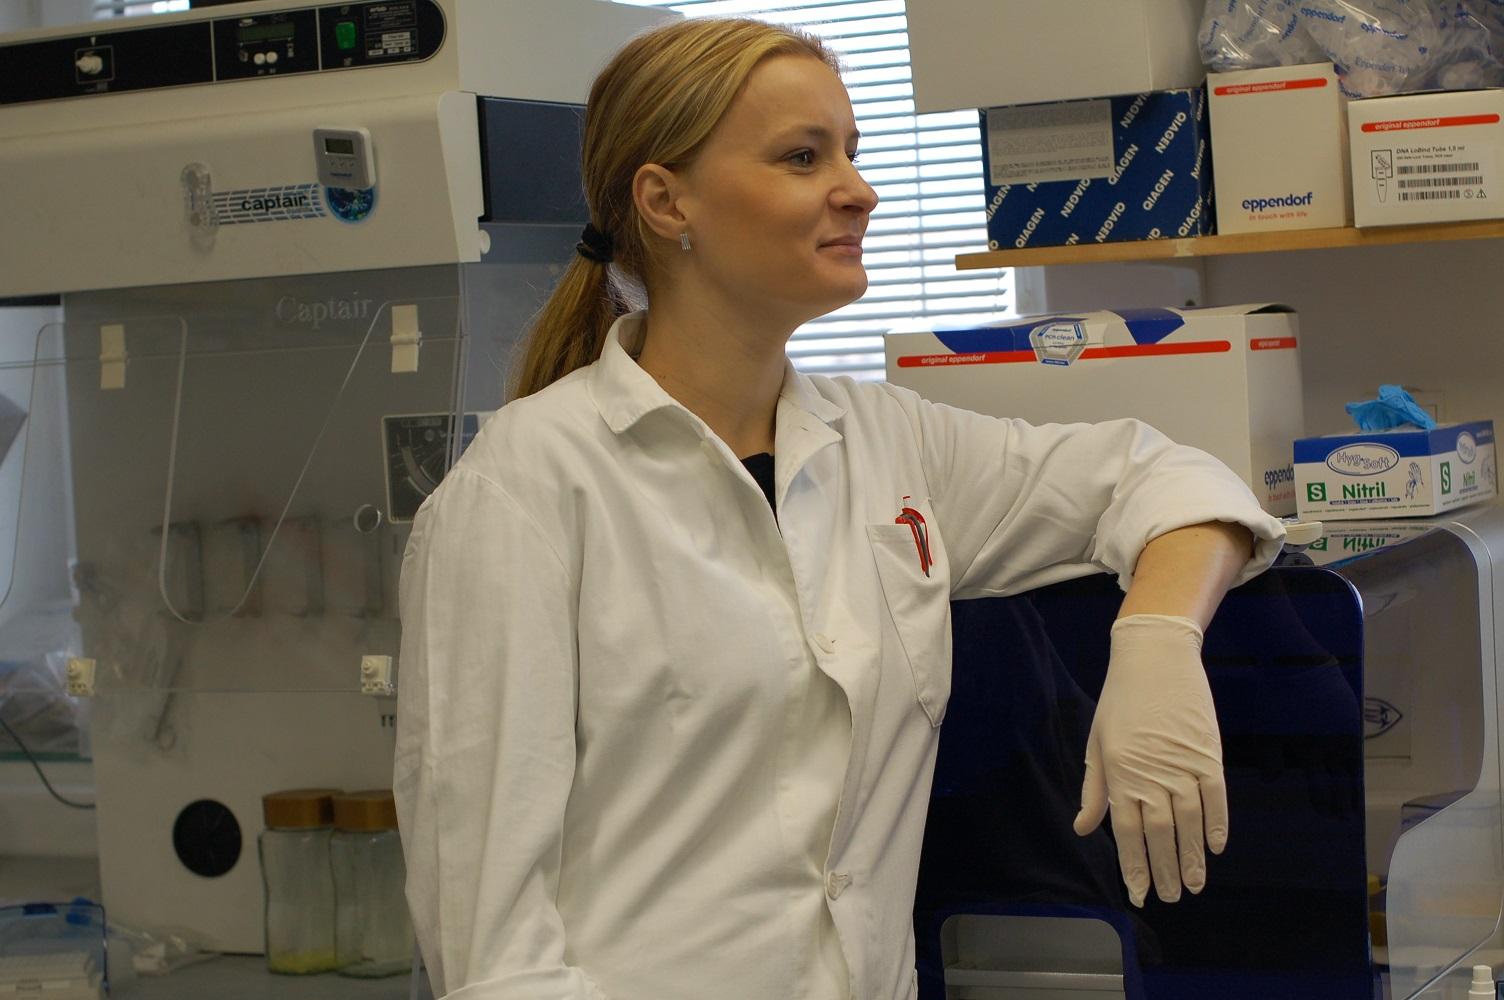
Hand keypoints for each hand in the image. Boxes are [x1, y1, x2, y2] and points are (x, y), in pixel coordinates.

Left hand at [1072, 614, 1226, 906]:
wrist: (1155, 656)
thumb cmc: (1120, 701)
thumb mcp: (1098, 743)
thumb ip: (1095, 790)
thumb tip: (1084, 829)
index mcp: (1120, 774)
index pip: (1129, 834)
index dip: (1135, 867)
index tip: (1139, 895)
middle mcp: (1151, 775)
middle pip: (1161, 836)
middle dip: (1165, 872)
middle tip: (1171, 898)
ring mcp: (1183, 765)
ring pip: (1190, 824)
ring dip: (1192, 858)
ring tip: (1193, 885)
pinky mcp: (1208, 754)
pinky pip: (1216, 799)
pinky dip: (1217, 825)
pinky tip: (1214, 848)